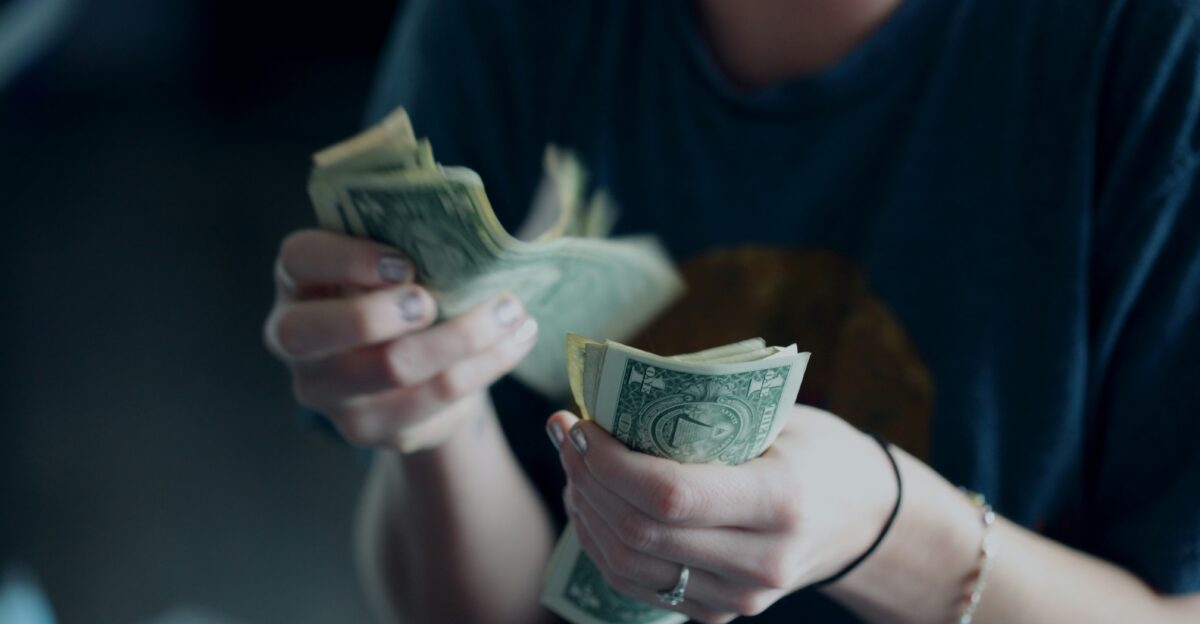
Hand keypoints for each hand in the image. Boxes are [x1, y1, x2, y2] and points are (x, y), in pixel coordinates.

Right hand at [264, 229, 538, 451]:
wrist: (413, 371)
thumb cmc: (401, 293)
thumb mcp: (393, 263)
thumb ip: (407, 243)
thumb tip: (466, 229)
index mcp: (299, 282)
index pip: (298, 260)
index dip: (345, 259)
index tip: (404, 263)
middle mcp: (296, 341)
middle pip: (315, 332)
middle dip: (379, 313)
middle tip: (432, 302)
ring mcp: (329, 393)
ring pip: (391, 368)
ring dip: (462, 336)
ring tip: (511, 311)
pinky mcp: (372, 429)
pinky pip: (435, 399)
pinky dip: (486, 365)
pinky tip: (516, 339)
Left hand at [548, 405, 897, 623]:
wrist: (863, 518)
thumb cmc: (817, 449)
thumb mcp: (779, 417)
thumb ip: (706, 412)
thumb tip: (613, 392)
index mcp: (780, 501)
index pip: (670, 494)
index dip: (609, 462)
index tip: (580, 423)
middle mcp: (761, 561)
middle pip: (640, 532)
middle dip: (587, 479)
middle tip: (566, 434)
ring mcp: (740, 597)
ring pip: (628, 565)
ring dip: (585, 511)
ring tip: (573, 465)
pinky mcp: (721, 613)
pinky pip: (639, 586)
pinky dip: (602, 543)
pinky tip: (591, 503)